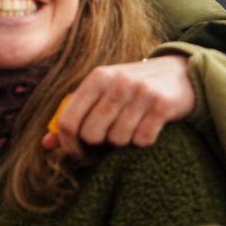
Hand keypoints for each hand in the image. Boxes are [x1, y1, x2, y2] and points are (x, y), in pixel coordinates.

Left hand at [41, 54, 193, 154]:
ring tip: (130, 125)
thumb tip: (46, 143)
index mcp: (97, 77)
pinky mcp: (162, 105)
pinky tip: (147, 126)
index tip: (76, 152)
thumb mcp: (102, 92)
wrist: (179, 73)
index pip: (68, 120)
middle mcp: (117, 82)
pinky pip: (143, 140)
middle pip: (92, 134)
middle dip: (99, 142)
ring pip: (118, 139)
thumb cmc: (131, 88)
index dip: (68, 143)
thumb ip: (75, 114)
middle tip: (109, 135)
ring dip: (124, 140)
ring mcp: (141, 93)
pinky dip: (144, 140)